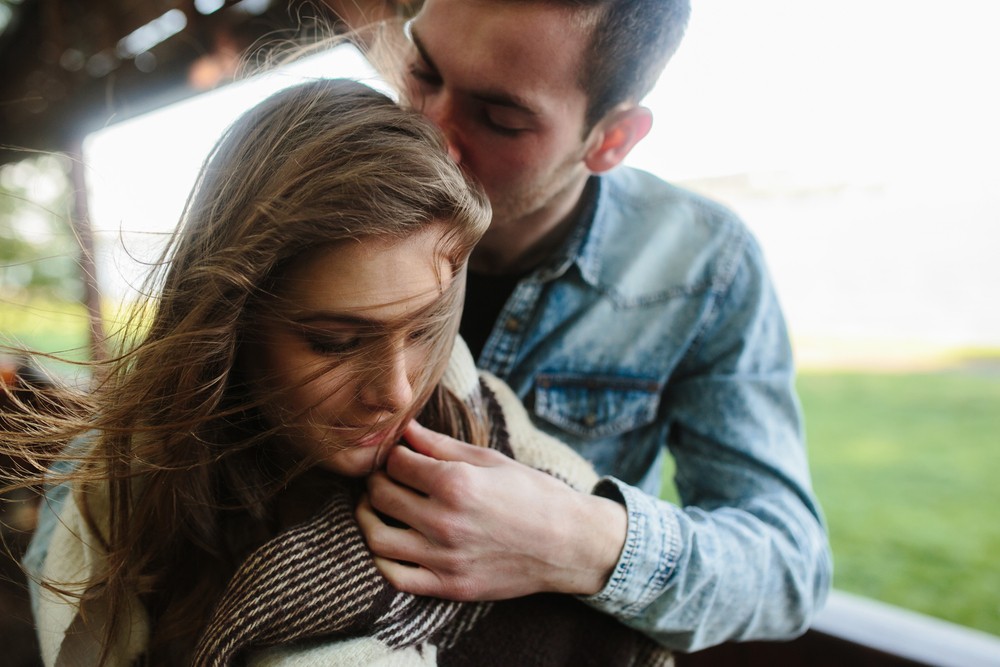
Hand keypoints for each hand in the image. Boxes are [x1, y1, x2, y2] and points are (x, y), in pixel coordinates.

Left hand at [355, 420, 626, 600]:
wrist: (568, 544)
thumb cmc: (533, 495)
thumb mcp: (490, 460)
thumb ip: (441, 446)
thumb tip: (405, 429)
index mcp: (456, 483)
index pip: (395, 463)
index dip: (392, 455)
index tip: (400, 456)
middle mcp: (445, 521)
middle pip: (380, 495)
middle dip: (377, 481)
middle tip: (387, 479)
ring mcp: (445, 558)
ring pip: (376, 537)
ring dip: (368, 518)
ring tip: (378, 509)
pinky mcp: (449, 586)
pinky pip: (394, 577)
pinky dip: (381, 559)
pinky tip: (391, 543)